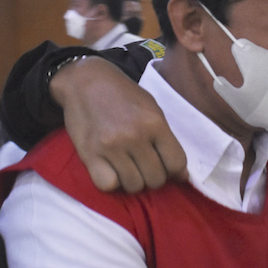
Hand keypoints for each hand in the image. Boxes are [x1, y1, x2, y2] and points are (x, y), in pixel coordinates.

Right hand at [52, 57, 187, 192]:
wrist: (85, 81)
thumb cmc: (123, 94)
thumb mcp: (152, 108)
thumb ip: (167, 140)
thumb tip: (182, 176)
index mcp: (155, 123)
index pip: (176, 164)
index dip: (174, 170)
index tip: (164, 165)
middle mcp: (135, 136)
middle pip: (156, 179)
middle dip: (152, 176)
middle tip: (143, 164)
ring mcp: (111, 147)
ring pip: (134, 186)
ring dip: (132, 180)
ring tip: (126, 166)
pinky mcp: (89, 154)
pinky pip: (108, 185)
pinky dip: (111, 181)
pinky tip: (110, 169)